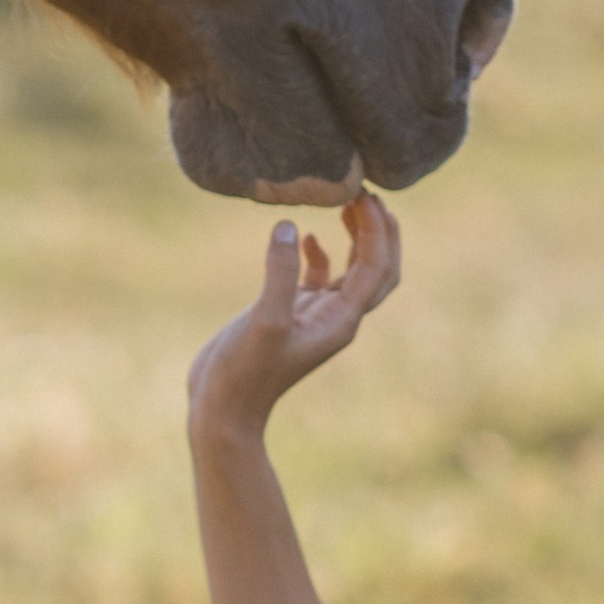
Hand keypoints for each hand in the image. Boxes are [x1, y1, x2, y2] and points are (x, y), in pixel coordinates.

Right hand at [186, 193, 400, 436]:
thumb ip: (279, 273)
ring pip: (353, 270)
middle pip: (379, 269)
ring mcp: (315, 316)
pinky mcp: (291, 313)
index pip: (375, 268)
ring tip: (349, 201)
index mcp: (342, 321)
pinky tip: (307, 236)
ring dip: (358, 238)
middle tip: (369, 194)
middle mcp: (337, 318)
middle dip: (381, 232)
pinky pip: (319, 278)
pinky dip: (320, 253)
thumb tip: (290, 226)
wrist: (222, 409)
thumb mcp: (263, 321)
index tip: (363, 195)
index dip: (376, 230)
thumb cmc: (243, 374)